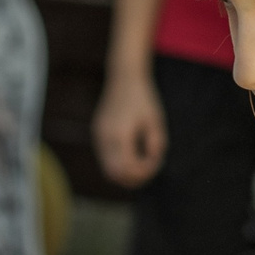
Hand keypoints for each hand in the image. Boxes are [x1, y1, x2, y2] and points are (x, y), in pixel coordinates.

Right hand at [92, 70, 167, 187]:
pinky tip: (134, 155)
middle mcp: (105, 138)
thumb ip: (155, 145)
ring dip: (125, 173)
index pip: (128, 168)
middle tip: (150, 169)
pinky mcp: (98, 133)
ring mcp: (99, 136)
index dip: (144, 172)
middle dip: (133, 178)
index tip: (157, 161)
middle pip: (114, 174)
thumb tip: (152, 164)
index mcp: (120, 134)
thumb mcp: (156, 122)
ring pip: (108, 169)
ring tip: (143, 165)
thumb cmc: (144, 98)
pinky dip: (119, 163)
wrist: (124, 77)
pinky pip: (106, 158)